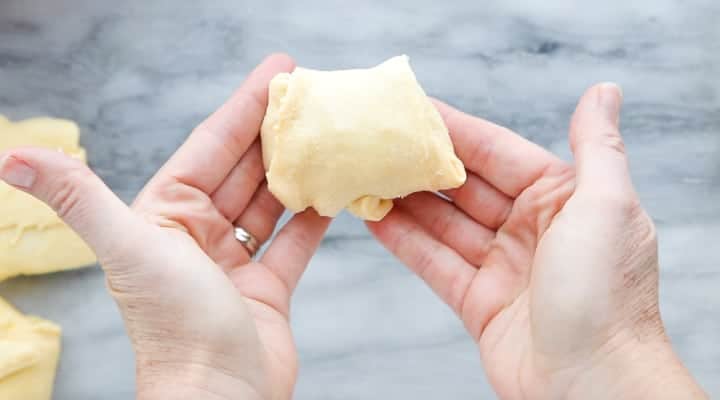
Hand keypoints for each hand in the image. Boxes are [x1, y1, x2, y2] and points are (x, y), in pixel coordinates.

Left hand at [0, 54, 328, 399]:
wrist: (220, 397)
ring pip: (269, 202)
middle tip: (310, 95)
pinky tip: (332, 191)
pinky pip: (293, 242)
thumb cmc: (175, 327)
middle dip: (274, 132)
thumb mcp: (131, 249)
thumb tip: (13, 159)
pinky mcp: (266, 289)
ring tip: (325, 136)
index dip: (242, 109)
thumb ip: (82, 199)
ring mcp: (233, 263)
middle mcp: (197, 236)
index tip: (276, 74)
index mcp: (164, 218)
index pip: (209, 148)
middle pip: (242, 170)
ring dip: (295, 171)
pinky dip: (312, 218)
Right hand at [368, 83, 706, 398]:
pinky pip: (436, 263)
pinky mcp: (479, 303)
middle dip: (422, 165)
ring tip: (366, 175)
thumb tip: (602, 92)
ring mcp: (503, 267)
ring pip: (444, 224)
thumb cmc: (608, 296)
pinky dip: (405, 242)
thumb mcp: (607, 206)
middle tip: (378, 142)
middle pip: (464, 187)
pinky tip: (375, 219)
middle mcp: (531, 229)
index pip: (496, 153)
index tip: (414, 110)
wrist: (594, 386)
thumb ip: (595, 147)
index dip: (454, 130)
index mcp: (563, 199)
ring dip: (406, 201)